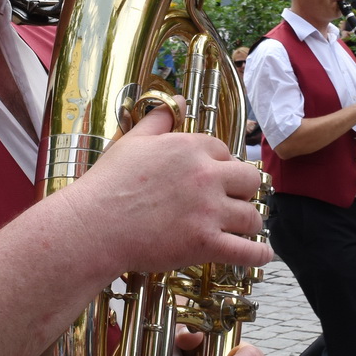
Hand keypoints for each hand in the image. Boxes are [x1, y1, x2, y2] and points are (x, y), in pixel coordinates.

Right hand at [61, 103, 268, 273]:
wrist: (94, 226)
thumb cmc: (108, 184)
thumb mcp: (133, 141)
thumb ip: (159, 119)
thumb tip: (177, 100)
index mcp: (191, 148)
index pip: (225, 151)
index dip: (222, 165)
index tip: (215, 177)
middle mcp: (206, 176)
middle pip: (249, 180)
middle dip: (243, 190)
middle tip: (231, 200)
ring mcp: (209, 211)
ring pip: (251, 216)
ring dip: (248, 222)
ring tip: (242, 228)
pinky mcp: (206, 243)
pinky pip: (247, 251)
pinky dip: (258, 255)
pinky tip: (262, 255)